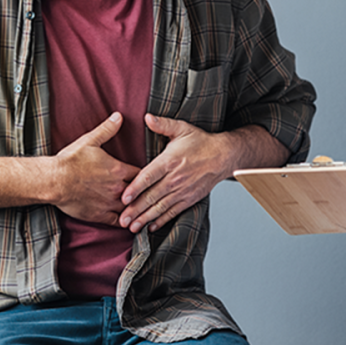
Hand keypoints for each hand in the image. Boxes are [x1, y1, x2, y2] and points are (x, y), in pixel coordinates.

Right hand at [50, 113, 141, 224]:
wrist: (54, 181)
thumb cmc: (70, 161)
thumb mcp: (89, 141)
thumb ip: (107, 129)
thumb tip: (119, 116)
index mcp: (117, 169)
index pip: (142, 173)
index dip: (147, 174)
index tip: (150, 175)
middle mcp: (117, 188)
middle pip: (139, 192)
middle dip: (144, 192)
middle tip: (152, 193)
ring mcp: (109, 203)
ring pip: (131, 208)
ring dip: (137, 208)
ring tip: (144, 209)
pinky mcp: (100, 216)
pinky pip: (118, 222)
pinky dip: (125, 222)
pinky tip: (130, 222)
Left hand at [118, 114, 233, 232]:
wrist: (224, 156)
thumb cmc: (201, 142)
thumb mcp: (182, 128)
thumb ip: (163, 124)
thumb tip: (147, 117)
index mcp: (169, 161)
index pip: (148, 177)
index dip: (135, 188)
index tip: (123, 198)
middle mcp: (175, 178)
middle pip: (151, 196)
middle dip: (135, 210)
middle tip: (122, 220)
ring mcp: (182, 191)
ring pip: (160, 207)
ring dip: (145, 218)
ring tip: (132, 228)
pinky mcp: (189, 199)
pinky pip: (173, 212)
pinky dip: (162, 220)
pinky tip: (151, 227)